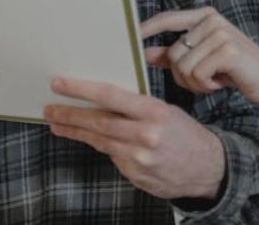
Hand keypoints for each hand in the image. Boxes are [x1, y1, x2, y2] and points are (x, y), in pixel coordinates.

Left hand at [44, 77, 224, 199]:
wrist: (208, 168)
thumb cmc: (186, 134)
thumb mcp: (166, 111)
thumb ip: (136, 107)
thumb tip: (102, 99)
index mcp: (154, 112)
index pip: (109, 96)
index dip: (81, 89)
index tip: (60, 84)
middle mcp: (145, 135)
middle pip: (97, 121)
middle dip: (69, 114)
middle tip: (49, 109)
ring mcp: (139, 158)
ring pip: (99, 141)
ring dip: (75, 132)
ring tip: (57, 124)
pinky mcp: (135, 174)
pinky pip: (112, 157)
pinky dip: (102, 147)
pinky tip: (93, 140)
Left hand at [142, 7, 258, 104]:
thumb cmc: (234, 70)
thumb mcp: (202, 59)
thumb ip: (175, 55)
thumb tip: (146, 53)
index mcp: (204, 16)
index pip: (167, 19)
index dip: (147, 28)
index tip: (130, 37)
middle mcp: (211, 20)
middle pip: (174, 53)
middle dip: (183, 75)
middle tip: (204, 80)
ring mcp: (220, 33)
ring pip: (183, 66)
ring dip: (195, 82)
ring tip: (214, 80)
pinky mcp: (228, 50)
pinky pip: (197, 73)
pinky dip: (206, 85)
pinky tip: (221, 82)